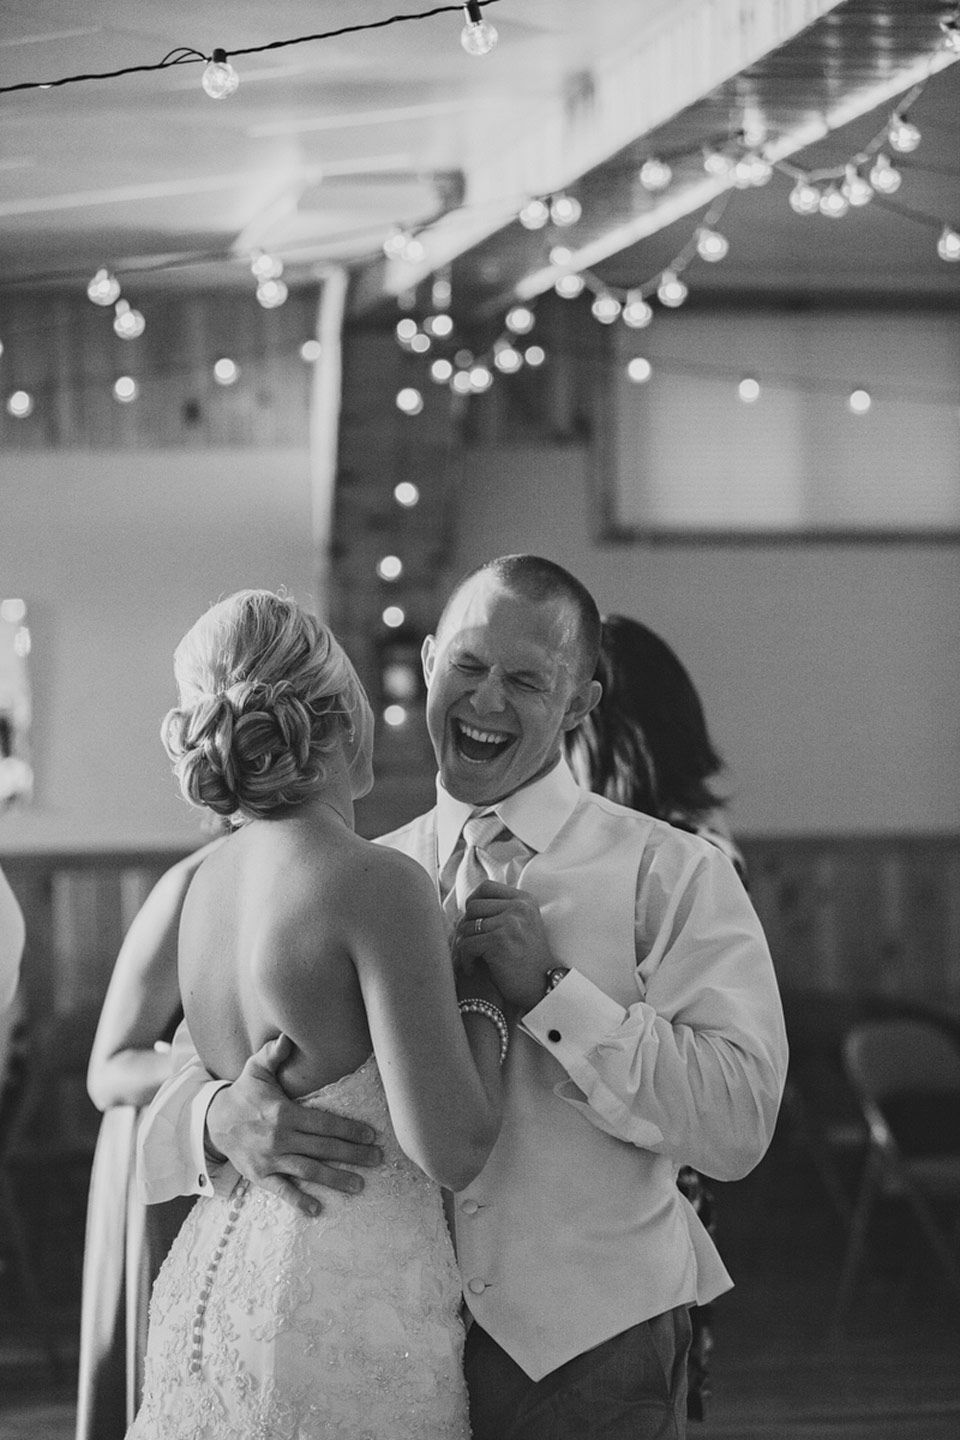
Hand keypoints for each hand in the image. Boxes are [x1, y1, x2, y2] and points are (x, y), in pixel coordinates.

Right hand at [205, 1035, 382, 1217]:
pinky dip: (299, 1201)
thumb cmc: (243, 1093)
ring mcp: (270, 1160)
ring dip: (335, 1179)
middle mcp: (280, 1138)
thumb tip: (287, 1036)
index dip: (349, 1130)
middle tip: (377, 1160)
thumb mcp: (256, 1069)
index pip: (323, 1123)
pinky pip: (282, 1190)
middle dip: (353, 1155)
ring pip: (308, 1171)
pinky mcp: (260, 1176)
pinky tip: (318, 1209)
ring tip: (359, 1186)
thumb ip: (274, 1054)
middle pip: (323, 1148)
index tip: (371, 1135)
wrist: (213, 1122)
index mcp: (284, 1113)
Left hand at [456, 880, 553, 1010]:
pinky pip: (467, 944)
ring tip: (472, 959)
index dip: (472, 902)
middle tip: (469, 945)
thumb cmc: (527, 960)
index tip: (472, 921)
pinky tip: (473, 969)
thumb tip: (464, 906)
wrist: (544, 988)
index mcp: (525, 900)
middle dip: (466, 927)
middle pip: (473, 906)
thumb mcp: (522, 925)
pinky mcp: (499, 941)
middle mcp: (519, 907)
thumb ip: (502, 911)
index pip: (486, 887)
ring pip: (467, 926)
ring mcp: (510, 923)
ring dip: (464, 945)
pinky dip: (465, 960)